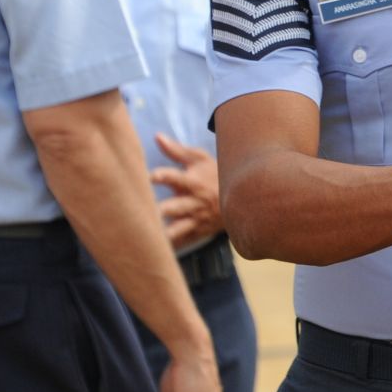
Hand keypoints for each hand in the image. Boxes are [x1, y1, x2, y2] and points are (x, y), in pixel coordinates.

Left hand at [151, 132, 222, 249]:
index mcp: (192, 181)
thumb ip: (177, 151)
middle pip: (176, 206)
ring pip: (179, 228)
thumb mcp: (200, 159)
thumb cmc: (215, 174)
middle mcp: (193, 201)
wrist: (242, 197)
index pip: (176, 177)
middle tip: (149, 212)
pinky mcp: (197, 231)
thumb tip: (157, 136)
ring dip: (167, 233)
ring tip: (154, 238)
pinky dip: (172, 247)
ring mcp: (196, 218)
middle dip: (163, 210)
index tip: (150, 176)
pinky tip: (157, 254)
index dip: (163, 176)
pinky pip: (183, 241)